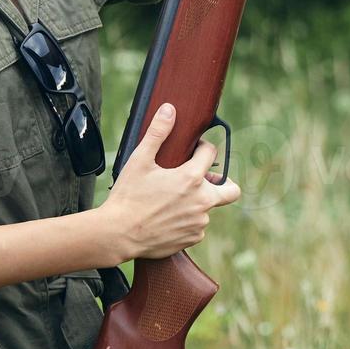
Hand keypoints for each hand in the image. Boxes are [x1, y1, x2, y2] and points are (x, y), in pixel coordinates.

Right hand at [98, 103, 241, 260]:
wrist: (118, 234)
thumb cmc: (128, 197)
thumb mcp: (140, 160)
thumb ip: (158, 133)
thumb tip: (169, 109)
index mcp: (191, 178)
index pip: (212, 153)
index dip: (202, 148)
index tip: (193, 151)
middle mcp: (202, 202)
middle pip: (231, 190)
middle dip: (223, 183)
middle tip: (203, 179)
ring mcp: (198, 222)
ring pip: (208, 208)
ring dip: (197, 202)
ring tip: (173, 200)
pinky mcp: (192, 238)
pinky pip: (197, 226)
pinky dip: (188, 220)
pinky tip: (169, 217)